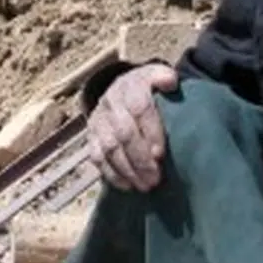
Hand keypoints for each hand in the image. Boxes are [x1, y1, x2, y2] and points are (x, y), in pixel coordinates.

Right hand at [87, 63, 178, 191]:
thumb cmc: (148, 90)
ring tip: (146, 185)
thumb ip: (165, 77)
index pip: (139, 108)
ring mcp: (99, 119)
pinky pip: (97, 157)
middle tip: (156, 177)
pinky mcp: (91, 136)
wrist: (122, 89)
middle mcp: (111, 101)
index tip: (160, 153)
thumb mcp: (157, 76)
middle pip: (124, 132)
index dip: (150, 131)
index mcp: (131, 85)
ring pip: (110, 148)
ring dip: (128, 170)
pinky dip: (112, 174)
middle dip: (140, 158)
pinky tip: (128, 186)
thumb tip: (170, 81)